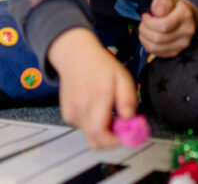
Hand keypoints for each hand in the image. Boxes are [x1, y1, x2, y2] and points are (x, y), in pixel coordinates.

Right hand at [49, 28, 136, 149]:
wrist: (74, 55)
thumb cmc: (100, 65)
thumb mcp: (122, 77)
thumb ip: (128, 100)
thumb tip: (130, 120)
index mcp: (97, 97)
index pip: (101, 134)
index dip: (115, 141)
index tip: (126, 134)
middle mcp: (81, 107)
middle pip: (95, 141)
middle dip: (111, 140)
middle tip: (119, 126)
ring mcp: (72, 111)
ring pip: (91, 136)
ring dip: (102, 131)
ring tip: (106, 111)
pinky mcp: (67, 114)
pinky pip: (83, 129)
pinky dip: (91, 124)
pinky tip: (94, 109)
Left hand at [138, 0, 197, 57]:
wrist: (185, 16)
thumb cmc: (172, 5)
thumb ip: (162, 2)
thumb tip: (158, 12)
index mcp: (185, 15)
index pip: (164, 25)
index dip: (149, 22)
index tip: (145, 16)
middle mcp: (187, 32)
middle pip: (158, 38)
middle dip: (144, 30)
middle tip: (143, 23)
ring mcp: (183, 44)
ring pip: (156, 47)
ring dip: (144, 38)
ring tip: (144, 29)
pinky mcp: (176, 52)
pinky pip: (156, 53)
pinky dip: (147, 45)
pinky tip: (148, 36)